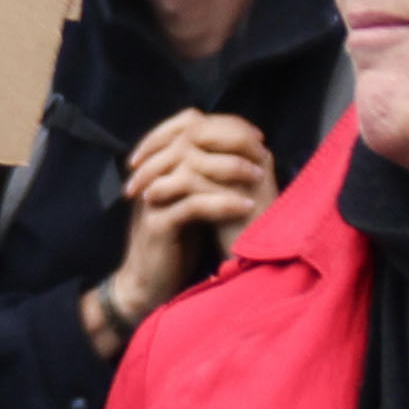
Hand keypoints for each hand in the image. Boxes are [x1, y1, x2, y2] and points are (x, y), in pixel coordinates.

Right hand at [110, 109, 278, 314]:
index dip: (223, 125)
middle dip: (229, 143)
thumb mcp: (190, 201)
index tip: (256, 136)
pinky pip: (193, 206)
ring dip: (229, 170)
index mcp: (158, 165)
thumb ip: (204, 176)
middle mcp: (152, 175)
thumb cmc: (176, 243)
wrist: (148, 284)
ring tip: (258, 176)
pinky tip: (246, 205)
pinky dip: (223, 203)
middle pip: (189, 141)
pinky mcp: (157, 224)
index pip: (187, 125)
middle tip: (260, 151)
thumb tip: (241, 150)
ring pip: (191, 170)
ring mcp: (152, 199)